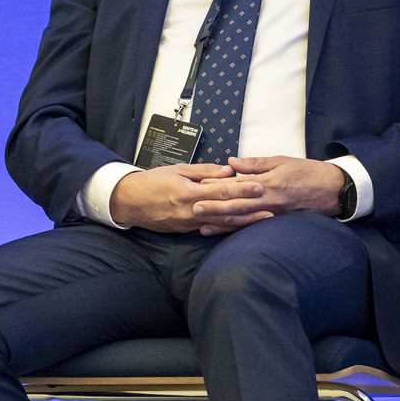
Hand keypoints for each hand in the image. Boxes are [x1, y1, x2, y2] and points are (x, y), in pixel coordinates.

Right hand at [110, 163, 251, 234]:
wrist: (129, 202)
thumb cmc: (151, 183)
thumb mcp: (177, 170)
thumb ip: (203, 171)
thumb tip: (226, 170)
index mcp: (188, 194)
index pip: (221, 192)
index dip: (241, 190)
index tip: (259, 187)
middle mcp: (191, 212)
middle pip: (226, 212)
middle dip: (249, 211)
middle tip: (271, 209)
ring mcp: (189, 224)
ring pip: (221, 224)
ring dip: (242, 222)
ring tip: (261, 219)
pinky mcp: (186, 231)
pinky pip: (210, 228)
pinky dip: (226, 227)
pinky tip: (240, 226)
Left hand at [187, 156, 343, 227]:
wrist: (333, 190)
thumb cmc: (309, 173)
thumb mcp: (282, 161)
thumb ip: (256, 164)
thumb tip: (232, 163)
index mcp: (268, 184)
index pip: (237, 185)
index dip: (217, 187)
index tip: (198, 185)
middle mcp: (268, 202)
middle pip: (236, 206)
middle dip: (213, 208)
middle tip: (193, 208)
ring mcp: (272, 215)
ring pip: (242, 221)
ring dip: (221, 224)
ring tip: (201, 225)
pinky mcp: (276, 223)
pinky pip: (253, 228)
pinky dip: (237, 231)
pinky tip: (224, 232)